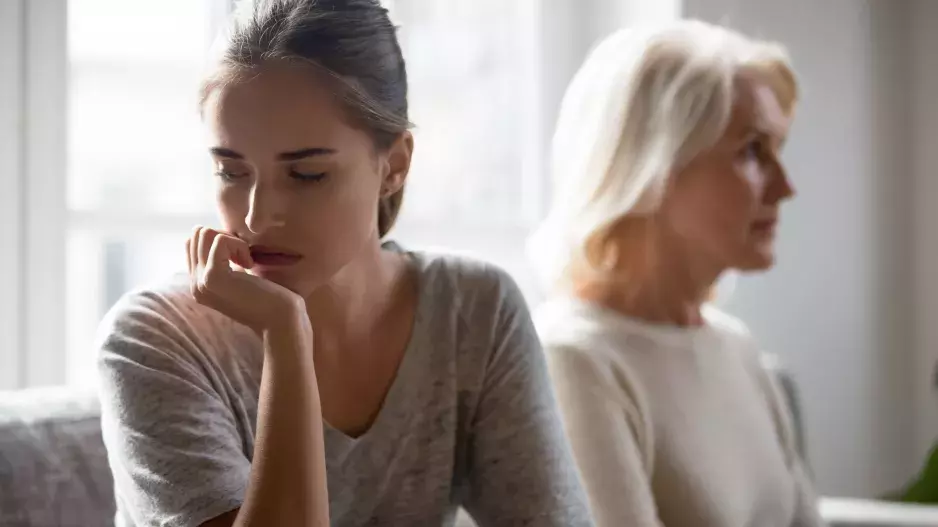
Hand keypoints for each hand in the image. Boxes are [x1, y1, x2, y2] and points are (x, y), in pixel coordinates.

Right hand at [186, 226, 306, 332]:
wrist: (280, 320)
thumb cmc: (268, 297)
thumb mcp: (239, 277)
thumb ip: (223, 261)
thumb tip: (213, 232)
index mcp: (199, 284)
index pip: (192, 243)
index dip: (219, 239)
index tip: (239, 257)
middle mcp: (194, 284)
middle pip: (196, 235)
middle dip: (225, 236)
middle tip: (244, 257)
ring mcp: (200, 282)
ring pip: (204, 233)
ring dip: (231, 240)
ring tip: (246, 261)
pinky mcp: (213, 277)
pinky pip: (219, 240)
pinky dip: (238, 245)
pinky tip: (249, 264)